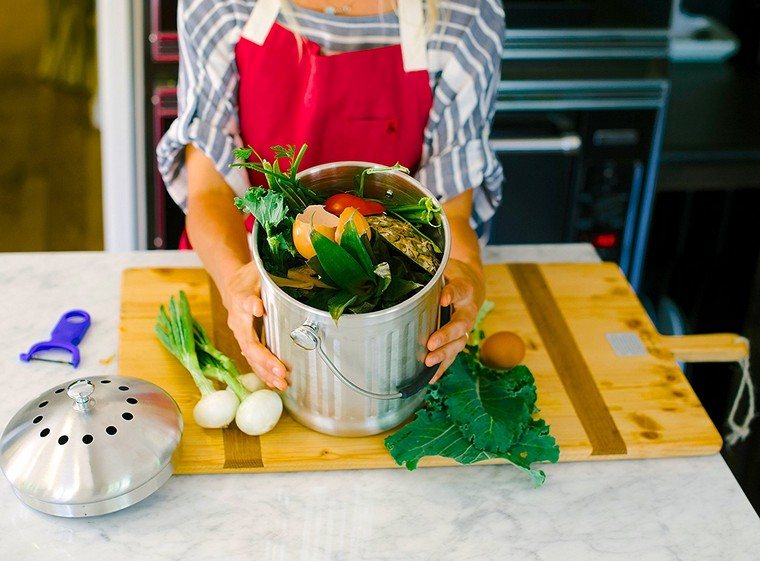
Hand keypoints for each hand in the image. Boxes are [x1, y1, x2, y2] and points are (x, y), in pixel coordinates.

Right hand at [223, 261, 288, 390]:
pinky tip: (275, 384)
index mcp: (241, 298)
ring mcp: (240, 333)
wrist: (234, 285)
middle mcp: (237, 320)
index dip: (251, 305)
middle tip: (281, 371)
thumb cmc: (250, 277)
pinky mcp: (246, 342)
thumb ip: (264, 277)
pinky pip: (253, 360)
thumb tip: (264, 295)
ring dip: (265, 372)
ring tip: (281, 384)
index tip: (257, 308)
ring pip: (250, 356)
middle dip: (264, 358)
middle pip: (248, 342)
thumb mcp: (258, 271)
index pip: (245, 301)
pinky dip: (263, 373)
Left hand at [424, 259, 483, 382]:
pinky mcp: (460, 339)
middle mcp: (468, 310)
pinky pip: (453, 355)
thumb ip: (428, 271)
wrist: (472, 285)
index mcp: (464, 288)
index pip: (459, 290)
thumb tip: (397, 267)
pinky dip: (442, 367)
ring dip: (444, 354)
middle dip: (445, 335)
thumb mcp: (444, 267)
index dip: (452, 294)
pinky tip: (431, 377)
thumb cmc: (451, 276)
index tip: (443, 298)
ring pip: (459, 343)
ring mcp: (466, 328)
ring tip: (428, 361)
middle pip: (460, 324)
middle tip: (430, 343)